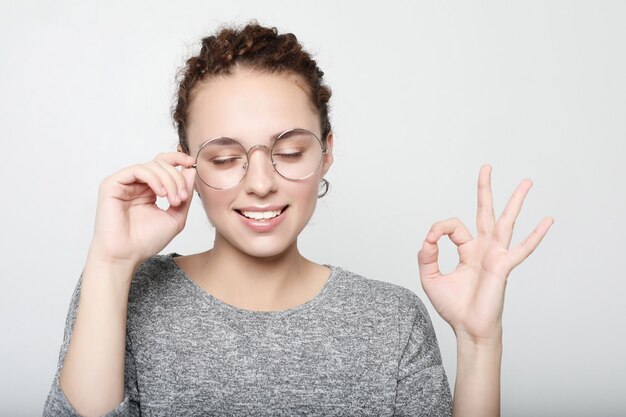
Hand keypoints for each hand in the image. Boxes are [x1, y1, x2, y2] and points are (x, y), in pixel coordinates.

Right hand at [88, 152, 196, 267]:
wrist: (126, 256)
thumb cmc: (146, 241)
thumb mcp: (176, 217)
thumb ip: (184, 194)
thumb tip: (190, 171)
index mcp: (149, 190)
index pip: (163, 166)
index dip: (178, 160)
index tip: (192, 164)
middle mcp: (136, 185)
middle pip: (160, 164)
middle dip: (177, 177)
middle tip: (182, 197)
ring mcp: (123, 183)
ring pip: (151, 166)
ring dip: (169, 180)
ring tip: (174, 200)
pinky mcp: (112, 184)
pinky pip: (137, 170)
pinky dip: (154, 178)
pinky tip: (161, 193)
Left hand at [417, 164, 553, 344]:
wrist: (467, 328)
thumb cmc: (453, 306)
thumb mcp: (430, 277)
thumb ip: (426, 255)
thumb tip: (429, 236)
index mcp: (467, 250)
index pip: (453, 226)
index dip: (438, 230)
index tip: (430, 241)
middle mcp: (483, 248)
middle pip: (485, 212)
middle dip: (485, 189)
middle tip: (486, 167)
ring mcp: (496, 255)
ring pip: (507, 222)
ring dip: (515, 201)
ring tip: (527, 181)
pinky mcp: (504, 266)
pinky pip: (522, 248)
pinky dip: (535, 235)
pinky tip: (547, 220)